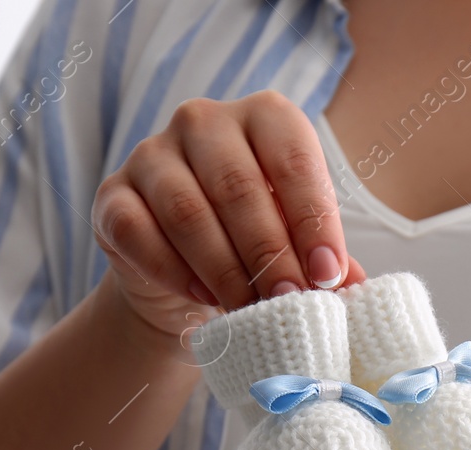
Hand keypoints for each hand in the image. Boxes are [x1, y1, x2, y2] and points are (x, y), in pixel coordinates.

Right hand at [90, 90, 366, 338]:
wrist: (182, 278)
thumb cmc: (254, 247)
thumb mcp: (296, 244)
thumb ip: (325, 259)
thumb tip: (357, 290)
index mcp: (263, 117)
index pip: (292, 158)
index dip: (313, 220)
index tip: (328, 276)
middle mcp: (204, 122)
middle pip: (238, 187)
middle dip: (269, 254)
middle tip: (289, 303)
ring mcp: (151, 154)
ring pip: (188, 211)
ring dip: (224, 270)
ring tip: (250, 312)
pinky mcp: (113, 196)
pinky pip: (139, 232)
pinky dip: (174, 272)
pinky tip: (203, 300)